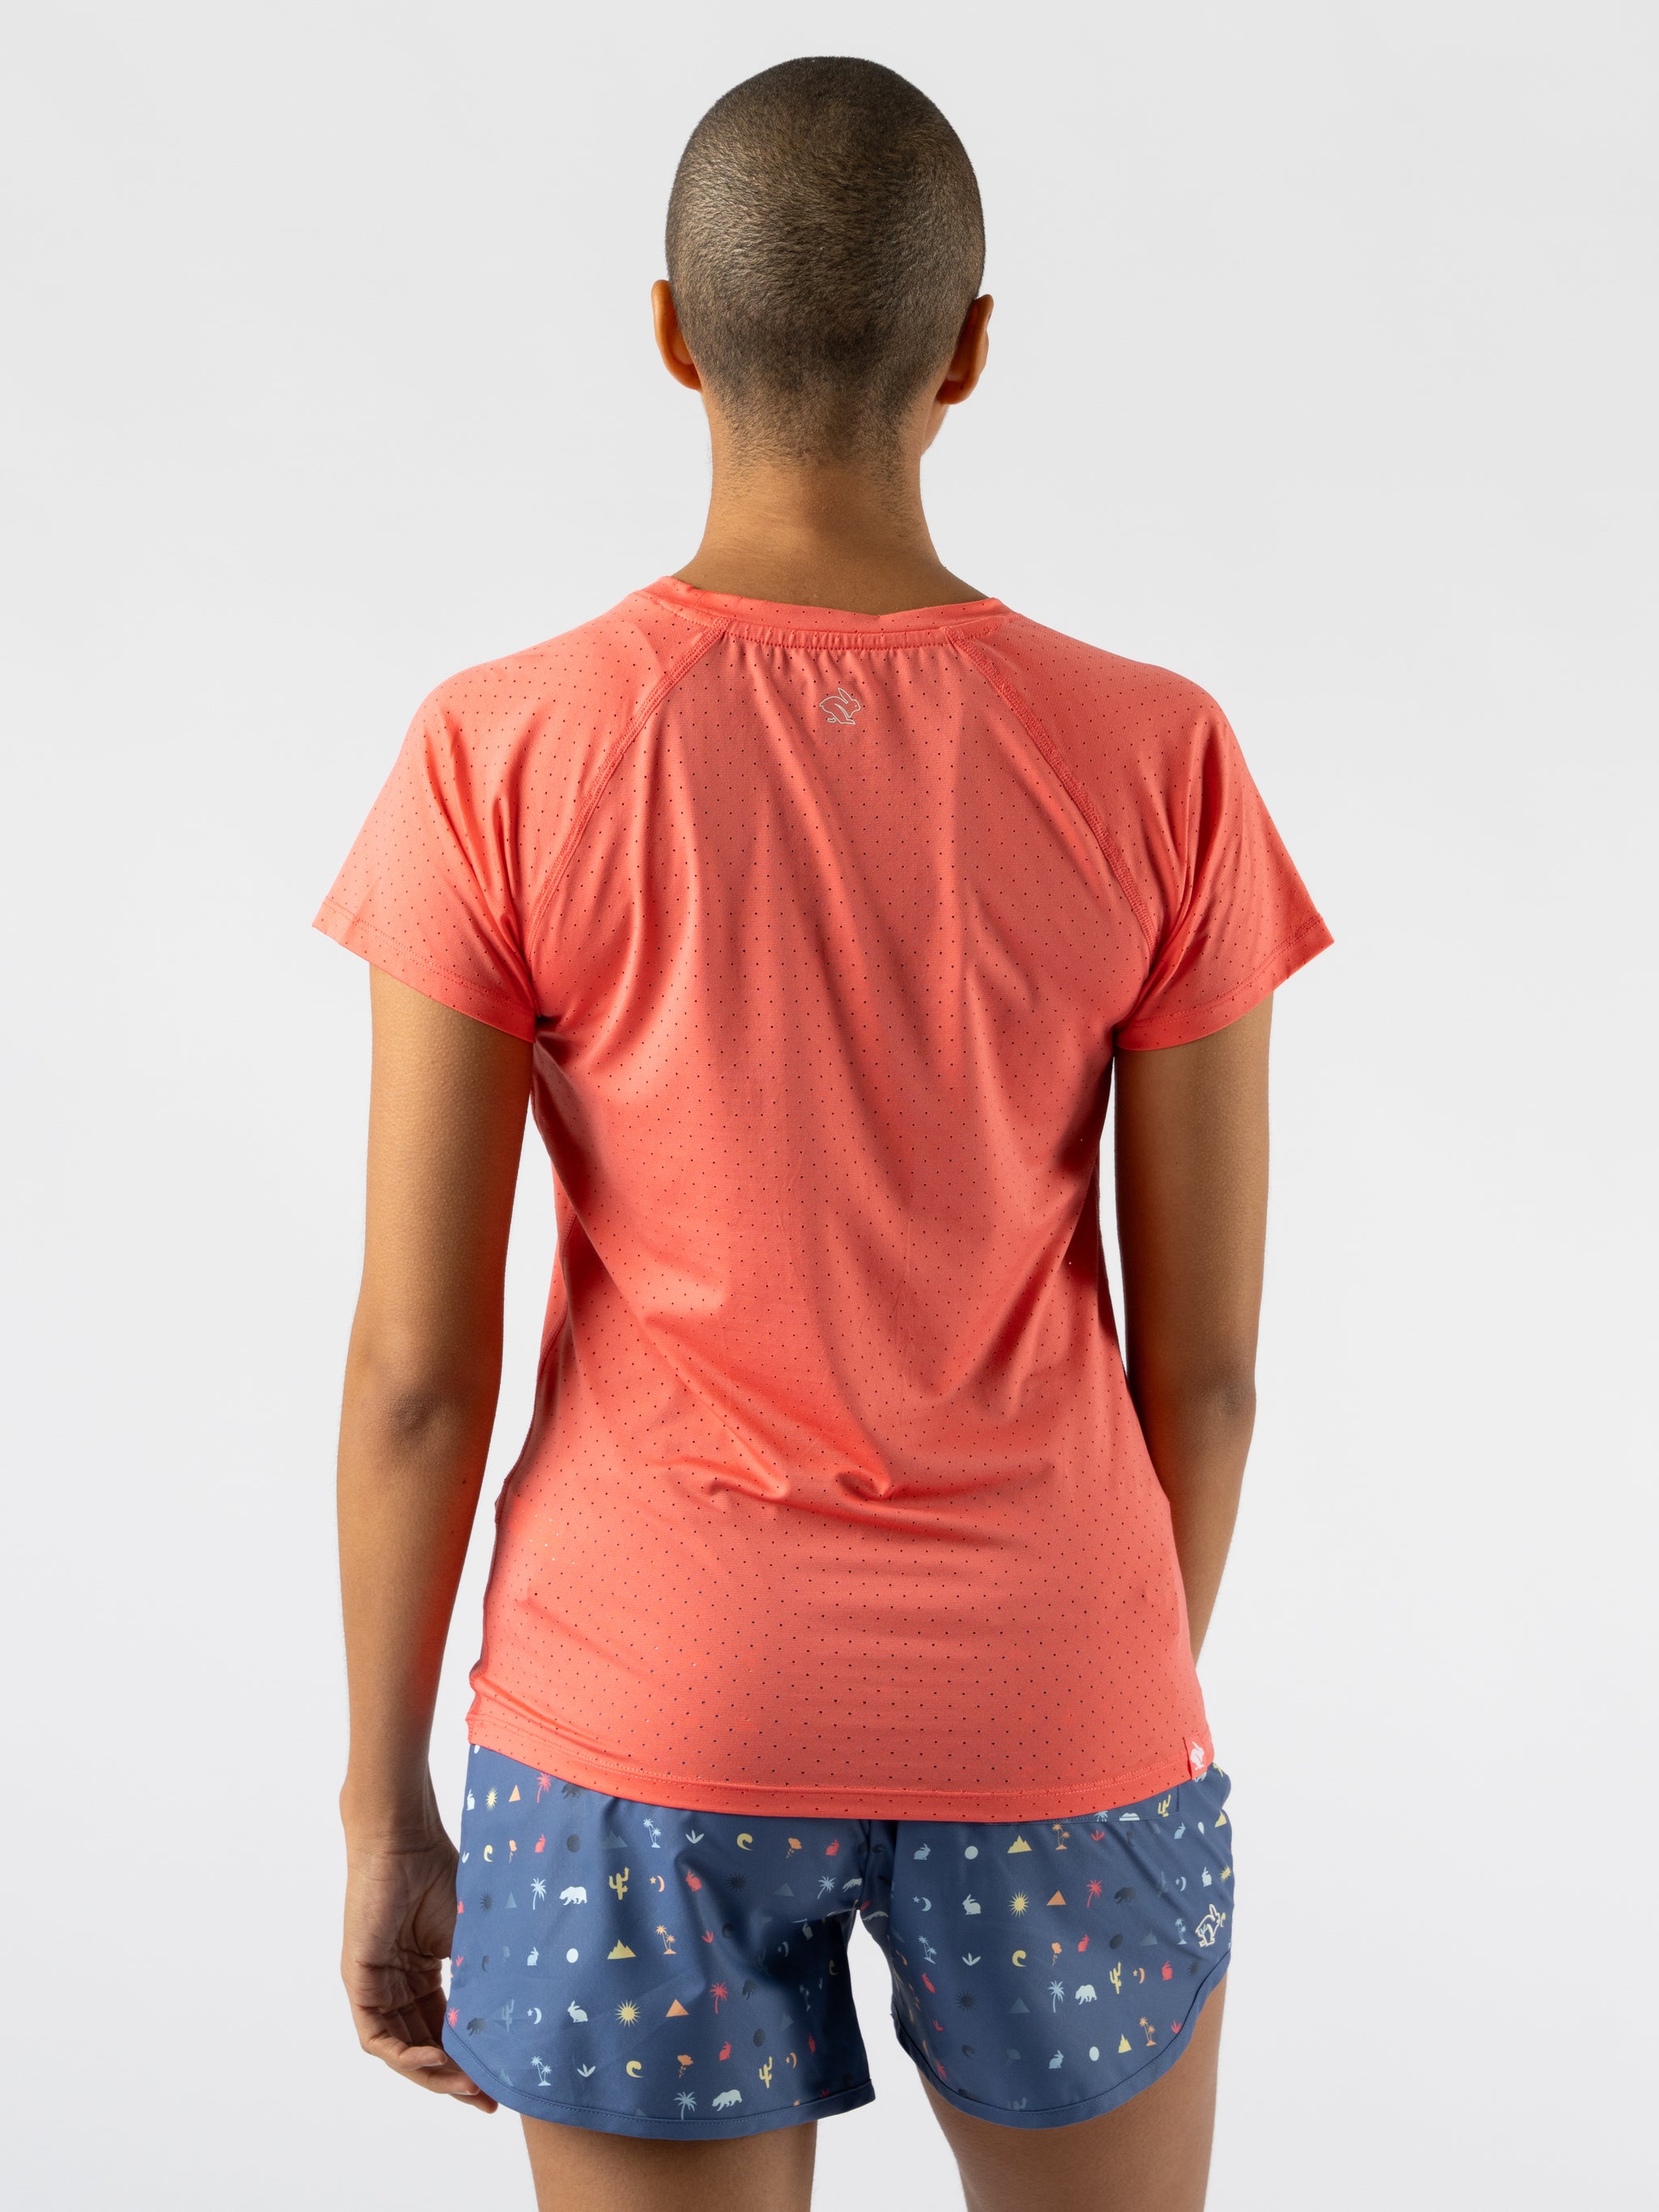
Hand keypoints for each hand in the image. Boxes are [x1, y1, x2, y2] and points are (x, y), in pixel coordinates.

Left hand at [342, 1830, 497, 2112]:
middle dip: (453, 2080)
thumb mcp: (468, 1940)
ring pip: (400, 2050)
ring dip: (432, 2074)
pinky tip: (433, 2059)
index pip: (444, 2032)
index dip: (468, 2061)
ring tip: (466, 2086)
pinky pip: (376, 2036)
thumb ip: (478, 1979)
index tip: (500, 2084)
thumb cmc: (440, 1877)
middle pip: (423, 2049)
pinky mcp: (359, 1982)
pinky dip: (403, 2054)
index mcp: (422, 1976)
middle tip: (486, 2100)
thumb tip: (515, 2020)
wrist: (408, 1843)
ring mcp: (376, 1987)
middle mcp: (396, 1987)